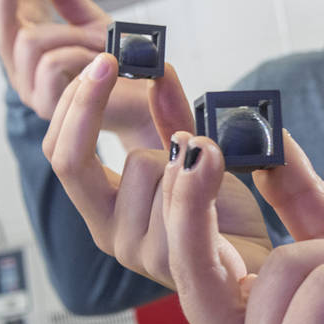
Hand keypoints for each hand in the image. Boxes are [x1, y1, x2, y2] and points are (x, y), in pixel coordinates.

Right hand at [0, 0, 161, 141]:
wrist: (148, 101)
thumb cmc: (121, 65)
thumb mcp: (92, 23)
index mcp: (26, 51)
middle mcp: (21, 70)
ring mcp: (31, 89)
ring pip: (28, 42)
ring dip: (70, 33)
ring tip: (102, 42)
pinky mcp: (48, 105)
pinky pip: (51, 63)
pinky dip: (80, 52)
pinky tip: (103, 60)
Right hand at [43, 53, 272, 287]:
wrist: (262, 263)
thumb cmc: (225, 214)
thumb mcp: (193, 154)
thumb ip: (171, 116)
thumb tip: (158, 68)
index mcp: (104, 207)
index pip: (60, 152)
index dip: (72, 105)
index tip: (101, 59)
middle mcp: (109, 230)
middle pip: (71, 161)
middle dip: (87, 105)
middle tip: (112, 61)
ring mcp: (136, 248)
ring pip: (141, 166)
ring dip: (179, 152)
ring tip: (210, 173)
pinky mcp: (171, 260)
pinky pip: (174, 193)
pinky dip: (195, 170)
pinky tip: (210, 162)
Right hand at [164, 124, 323, 323]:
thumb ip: (296, 194)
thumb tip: (267, 135)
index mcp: (231, 313)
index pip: (174, 247)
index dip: (172, 187)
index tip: (185, 131)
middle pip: (183, 258)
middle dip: (189, 196)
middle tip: (202, 142)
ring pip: (285, 263)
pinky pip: (323, 287)